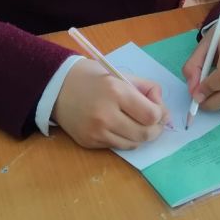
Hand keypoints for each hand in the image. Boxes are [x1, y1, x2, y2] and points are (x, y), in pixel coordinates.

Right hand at [52, 58, 169, 148]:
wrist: (57, 87)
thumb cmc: (91, 76)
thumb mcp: (119, 73)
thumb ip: (144, 88)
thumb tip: (162, 107)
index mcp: (116, 91)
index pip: (151, 115)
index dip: (160, 113)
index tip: (158, 108)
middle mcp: (106, 114)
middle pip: (145, 133)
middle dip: (155, 128)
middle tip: (154, 120)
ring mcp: (96, 131)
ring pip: (133, 144)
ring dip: (141, 135)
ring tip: (137, 122)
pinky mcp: (89, 143)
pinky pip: (117, 146)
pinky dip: (124, 139)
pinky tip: (119, 126)